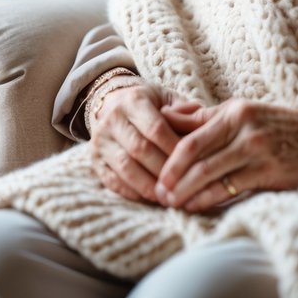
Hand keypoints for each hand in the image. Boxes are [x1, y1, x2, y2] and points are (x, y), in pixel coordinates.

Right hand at [89, 83, 200, 203]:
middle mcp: (113, 118)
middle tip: (184, 185)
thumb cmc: (150, 106)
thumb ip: (186, 111)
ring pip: (125, 167)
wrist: (112, 103)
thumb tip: (204, 123)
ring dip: (148, 185)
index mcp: (133, 100)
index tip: (193, 163)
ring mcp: (100, 140)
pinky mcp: (94, 160)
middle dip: (163, 170)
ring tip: (168, 196)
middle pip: (140, 149)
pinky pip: (112, 180)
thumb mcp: (167, 99)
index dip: (173, 148)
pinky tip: (150, 198)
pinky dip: (131, 192)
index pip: (155, 128)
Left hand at [154, 99, 297, 212]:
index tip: (153, 171)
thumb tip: (168, 115)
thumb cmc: (280, 127)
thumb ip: (206, 116)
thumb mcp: (245, 113)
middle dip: (171, 177)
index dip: (168, 157)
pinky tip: (196, 206)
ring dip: (186, 192)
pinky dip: (209, 199)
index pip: (190, 136)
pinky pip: (230, 189)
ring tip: (171, 203)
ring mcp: (257, 150)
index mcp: (235, 111)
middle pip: (194, 155)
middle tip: (156, 193)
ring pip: (209, 174)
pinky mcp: (269, 172)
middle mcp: (244, 128)